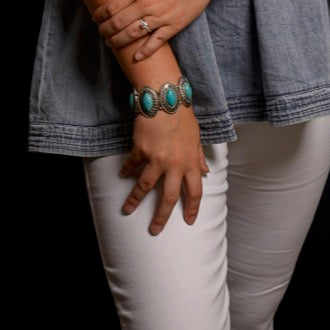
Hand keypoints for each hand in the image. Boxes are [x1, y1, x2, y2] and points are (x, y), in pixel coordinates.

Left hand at [93, 0, 219, 60]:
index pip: (111, 7)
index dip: (100, 15)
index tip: (96, 18)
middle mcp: (146, 4)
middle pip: (118, 23)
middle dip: (106, 30)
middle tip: (101, 32)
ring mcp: (160, 17)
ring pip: (133, 34)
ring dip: (118, 41)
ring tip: (111, 43)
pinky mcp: (174, 26)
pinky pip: (156, 42)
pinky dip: (145, 51)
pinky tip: (136, 57)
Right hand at [120, 107, 209, 234]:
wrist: (165, 99)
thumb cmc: (183, 116)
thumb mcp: (196, 137)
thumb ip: (199, 156)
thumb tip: (206, 171)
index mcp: (191, 162)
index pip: (195, 191)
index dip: (192, 208)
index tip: (189, 220)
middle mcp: (174, 164)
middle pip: (169, 197)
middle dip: (162, 216)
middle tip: (155, 230)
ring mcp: (156, 158)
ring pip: (145, 186)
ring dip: (135, 200)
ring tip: (127, 210)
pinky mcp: (141, 150)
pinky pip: (132, 165)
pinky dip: (127, 171)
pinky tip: (123, 175)